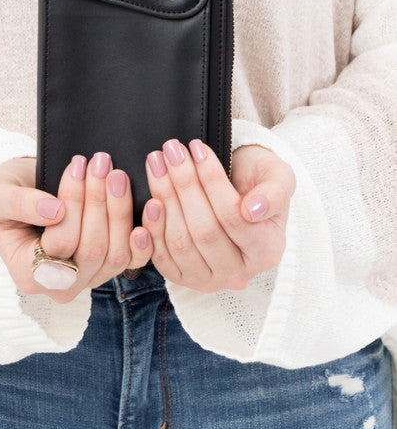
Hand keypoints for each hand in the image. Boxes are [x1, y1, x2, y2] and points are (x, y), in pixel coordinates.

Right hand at [0, 153, 151, 303]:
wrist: (28, 193)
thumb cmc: (9, 194)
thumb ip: (18, 203)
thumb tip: (53, 211)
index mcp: (28, 273)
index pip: (60, 244)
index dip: (73, 203)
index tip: (76, 164)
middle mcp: (61, 284)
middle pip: (92, 250)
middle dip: (98, 201)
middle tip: (101, 162)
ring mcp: (89, 277)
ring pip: (116, 253)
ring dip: (120, 209)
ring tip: (116, 173)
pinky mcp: (111, 265)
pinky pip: (136, 259)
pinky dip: (146, 234)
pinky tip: (151, 206)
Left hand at [142, 138, 295, 292]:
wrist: (237, 191)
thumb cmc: (257, 182)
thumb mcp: (277, 177)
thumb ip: (274, 192)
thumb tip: (252, 210)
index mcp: (267, 251)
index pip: (233, 216)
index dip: (212, 180)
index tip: (197, 148)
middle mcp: (239, 273)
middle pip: (204, 230)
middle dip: (184, 184)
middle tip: (171, 150)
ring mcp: (210, 280)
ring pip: (181, 241)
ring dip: (165, 197)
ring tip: (158, 163)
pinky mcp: (183, 278)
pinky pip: (162, 256)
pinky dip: (153, 227)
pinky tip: (151, 199)